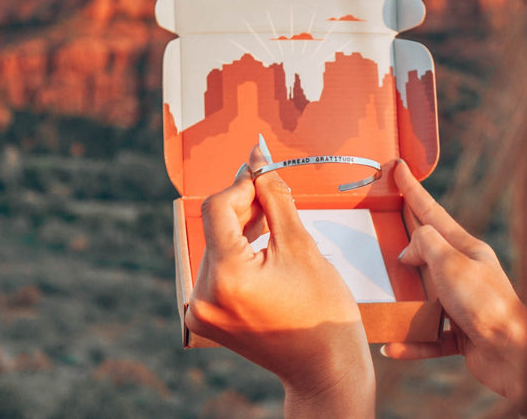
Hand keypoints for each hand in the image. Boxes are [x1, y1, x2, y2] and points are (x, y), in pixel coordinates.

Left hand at [186, 142, 374, 417]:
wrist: (325, 368)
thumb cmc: (322, 309)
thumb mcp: (301, 244)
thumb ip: (274, 196)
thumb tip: (258, 158)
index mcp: (226, 278)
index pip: (219, 208)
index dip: (243, 184)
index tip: (264, 170)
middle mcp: (203, 296)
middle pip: (216, 226)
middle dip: (244, 202)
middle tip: (271, 184)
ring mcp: (201, 310)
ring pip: (217, 245)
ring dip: (241, 225)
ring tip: (271, 212)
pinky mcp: (206, 316)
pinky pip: (217, 267)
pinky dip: (237, 249)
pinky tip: (261, 237)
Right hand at [381, 161, 526, 401]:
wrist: (513, 355)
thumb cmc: (486, 303)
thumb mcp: (450, 261)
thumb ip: (425, 243)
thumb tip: (408, 252)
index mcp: (464, 248)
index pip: (431, 211)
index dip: (412, 189)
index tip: (399, 168)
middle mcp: (462, 272)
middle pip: (425, 251)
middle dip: (404, 240)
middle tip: (383, 226)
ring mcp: (460, 303)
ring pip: (422, 295)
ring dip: (402, 300)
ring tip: (382, 297)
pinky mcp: (458, 332)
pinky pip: (426, 334)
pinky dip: (410, 340)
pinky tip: (391, 346)